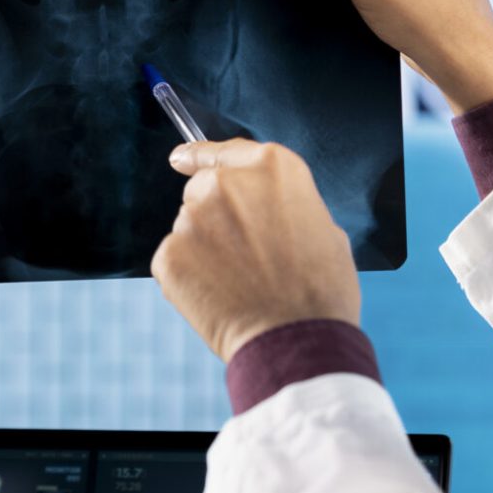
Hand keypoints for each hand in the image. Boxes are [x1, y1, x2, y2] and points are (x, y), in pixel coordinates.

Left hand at [152, 139, 360, 362]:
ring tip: (241, 285)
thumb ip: (284, 206)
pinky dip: (190, 280)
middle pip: (204, 190)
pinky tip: (220, 299)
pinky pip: (175, 261)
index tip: (180, 158)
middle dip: (216, 217)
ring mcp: (192, 219)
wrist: (297, 342)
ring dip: (205, 250)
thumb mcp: (323, 229)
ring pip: (189, 228)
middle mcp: (225, 184)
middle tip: (244, 257)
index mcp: (271, 168)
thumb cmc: (321, 291)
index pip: (226, 151)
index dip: (201, 155)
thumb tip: (262, 210)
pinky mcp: (169, 255)